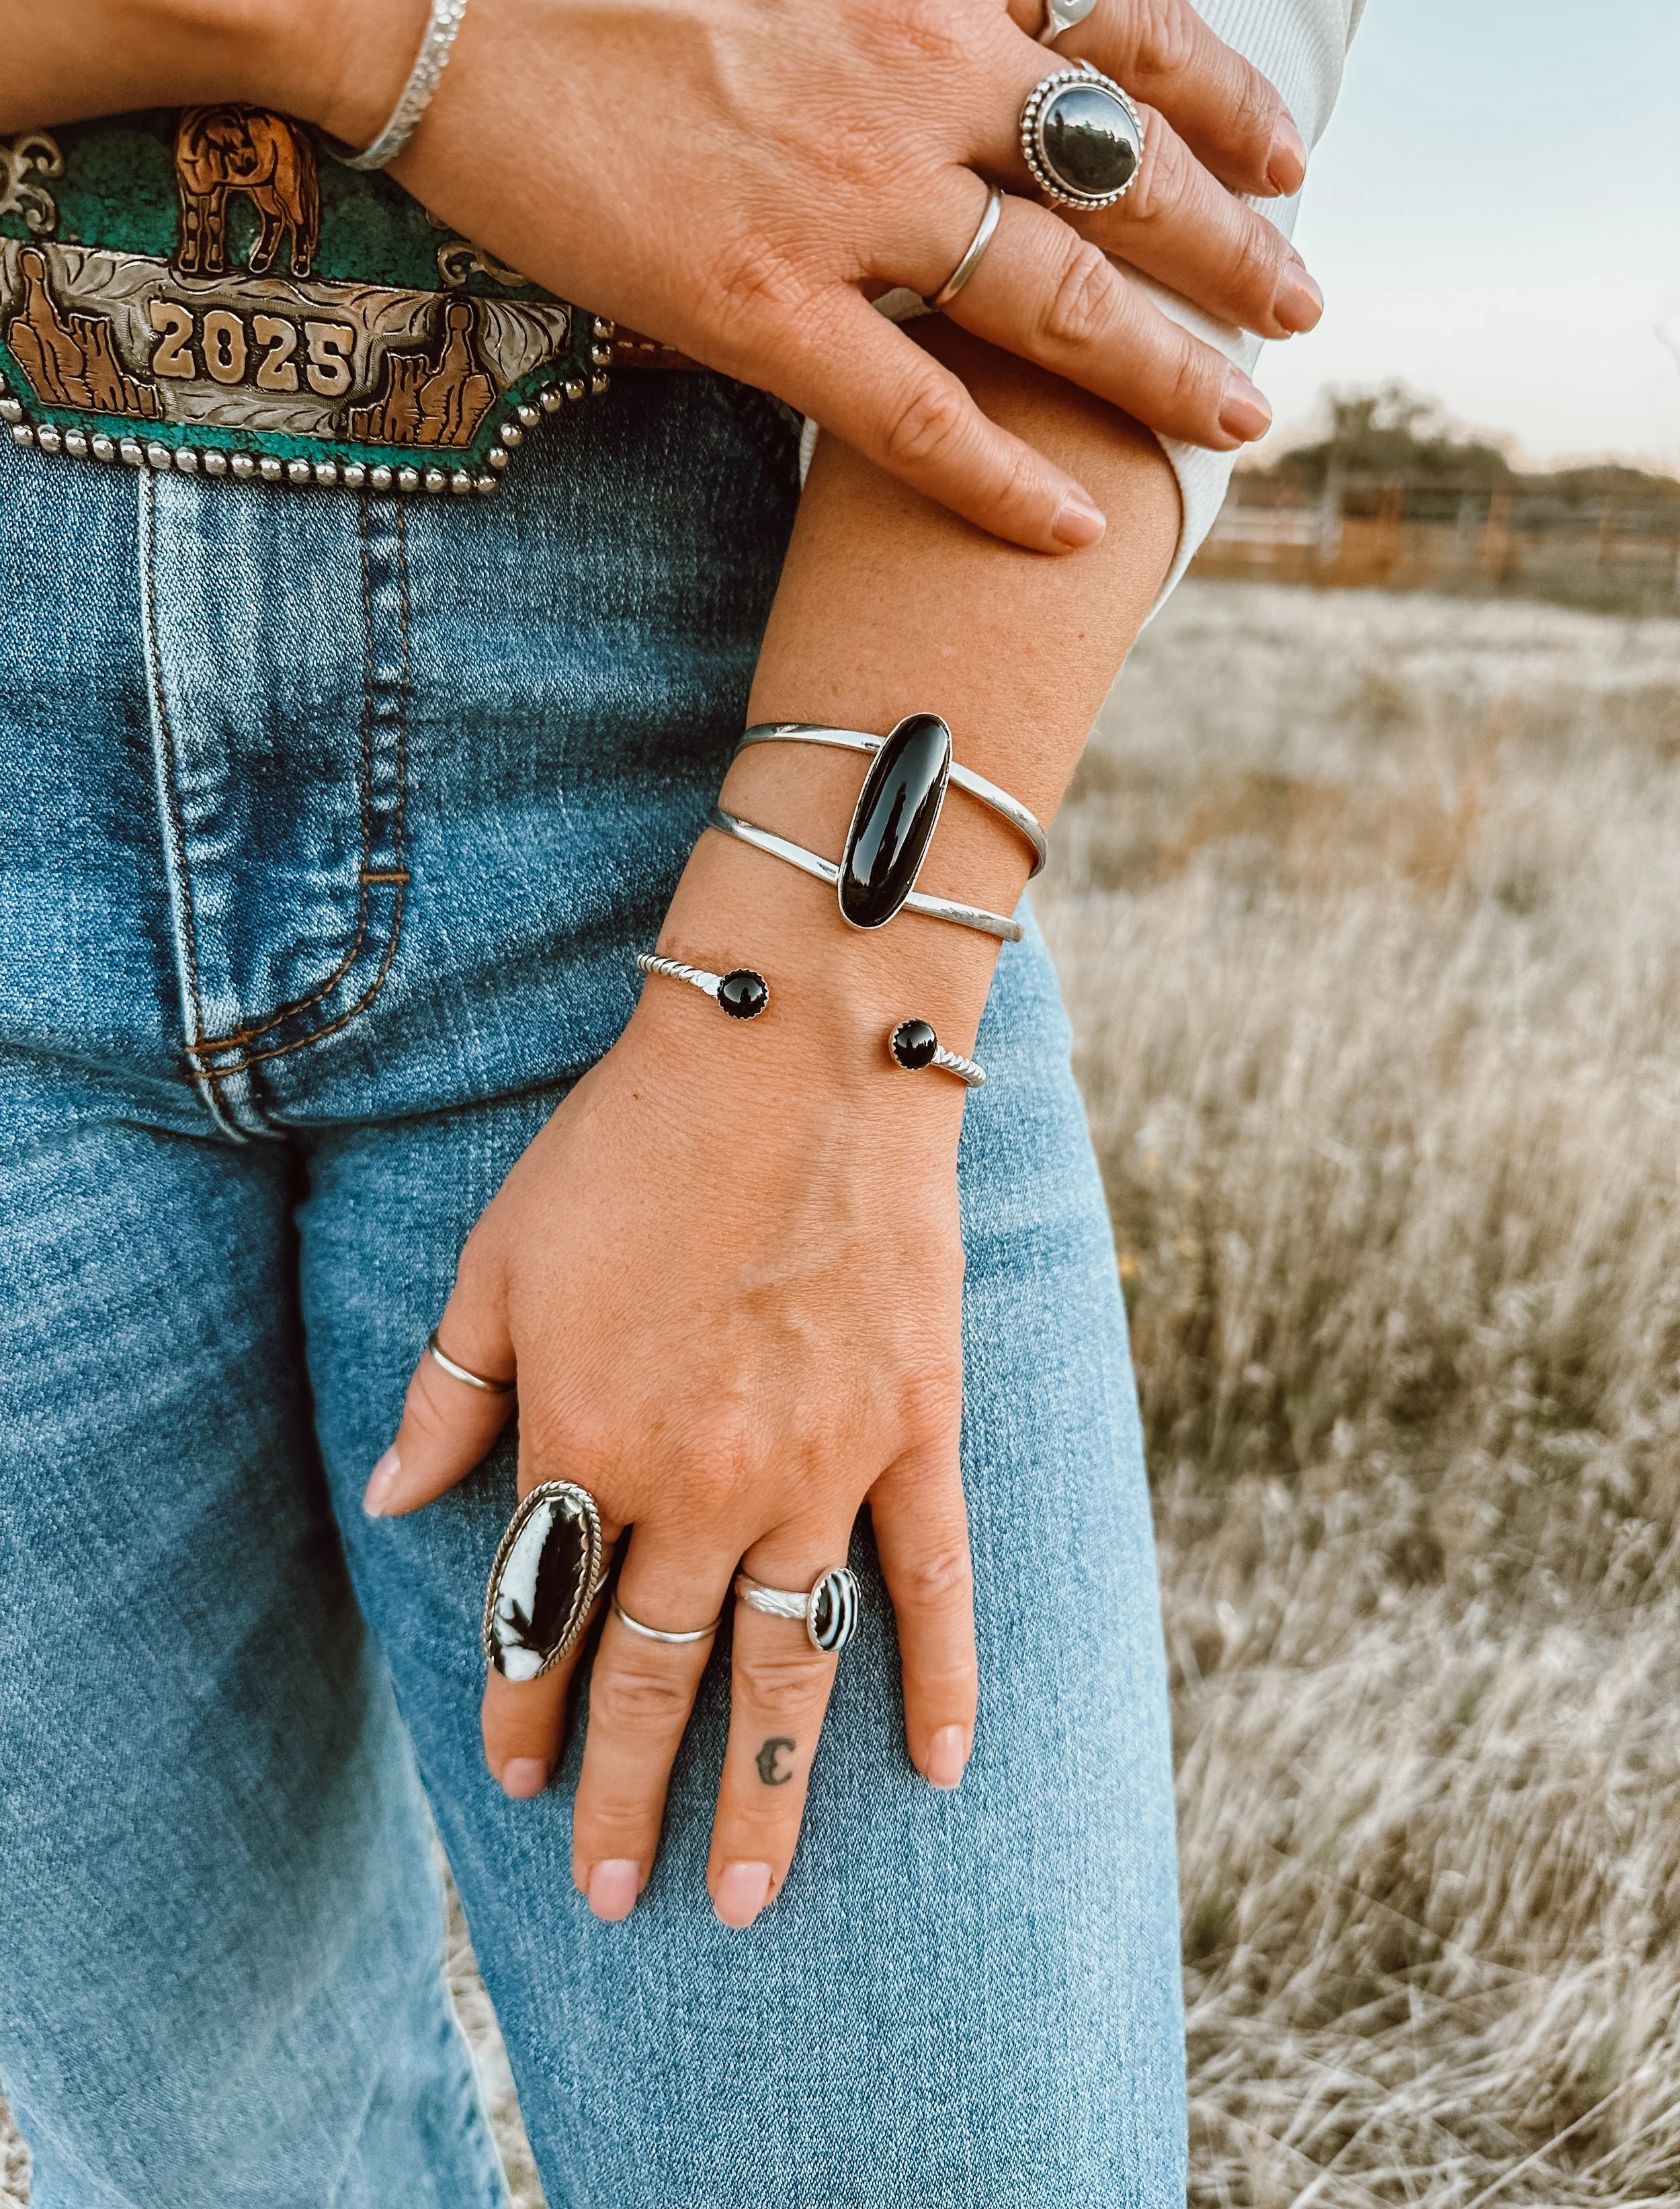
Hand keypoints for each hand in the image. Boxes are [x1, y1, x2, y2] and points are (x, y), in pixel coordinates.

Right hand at [292, 0, 1313, 550]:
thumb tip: (981, 24)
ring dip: (1164, 366)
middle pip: (1127, 172)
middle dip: (1234, 246)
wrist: (429, 0)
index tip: (1284, 156)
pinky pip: (917, 414)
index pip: (1127, 24)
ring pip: (1056, 299)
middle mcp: (911, 70)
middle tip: (1302, 306)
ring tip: (1239, 417)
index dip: (1223, 95)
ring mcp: (842, 198)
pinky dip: (1005, 478)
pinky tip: (1075, 526)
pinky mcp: (760, 307)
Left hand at [367, 967, 975, 1929]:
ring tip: (752, 1896)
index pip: (545, 1619)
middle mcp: (702, 1483)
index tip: (519, 1786)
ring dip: (768, 1789)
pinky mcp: (916, 1431)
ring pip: (790, 1663)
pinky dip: (940, 1679)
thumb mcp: (502, 1257)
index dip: (526, 1712)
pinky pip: (933, 1581)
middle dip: (628, 1792)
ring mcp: (822, 1465)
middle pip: (658, 1673)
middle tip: (618, 1896)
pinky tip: (941, 1770)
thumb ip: (451, 1390)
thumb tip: (397, 1502)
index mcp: (589, 1441)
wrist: (797, 1053)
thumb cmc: (633, 1144)